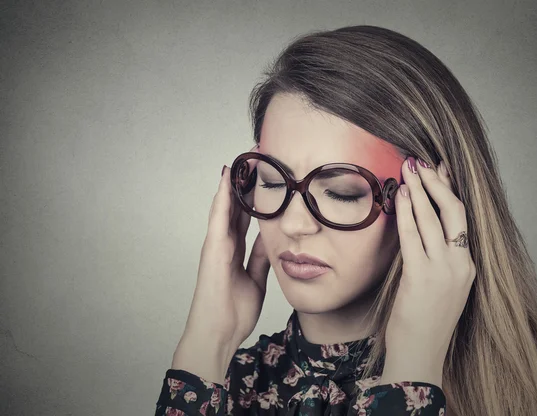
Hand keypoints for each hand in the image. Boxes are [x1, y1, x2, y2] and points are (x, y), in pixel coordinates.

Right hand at [172, 144, 270, 381]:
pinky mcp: (212, 250)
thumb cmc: (233, 311)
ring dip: (231, 184)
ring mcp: (215, 245)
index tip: (264, 180)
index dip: (253, 198)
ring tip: (240, 161)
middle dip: (243, 186)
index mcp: (234, 251)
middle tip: (253, 161)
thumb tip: (270, 238)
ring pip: (224, 208)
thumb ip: (260, 257)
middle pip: (235, 208)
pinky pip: (217, 219)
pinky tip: (226, 180)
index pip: (245, 218)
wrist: (218, 334)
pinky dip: (221, 199)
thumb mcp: (256, 279)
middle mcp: (223, 244)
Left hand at [379, 157, 475, 387]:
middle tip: (422, 161)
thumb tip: (420, 232)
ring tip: (409, 168)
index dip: (450, 191)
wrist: (420, 356)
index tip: (440, 170)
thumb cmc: (424, 324)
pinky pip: (413, 236)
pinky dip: (407, 212)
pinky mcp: (422, 276)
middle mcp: (460, 265)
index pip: (461, 219)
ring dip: (420, 190)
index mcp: (467, 267)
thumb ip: (435, 261)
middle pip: (454, 212)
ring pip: (434, 219)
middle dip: (437, 183)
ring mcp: (444, 270)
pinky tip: (400, 195)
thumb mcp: (439, 289)